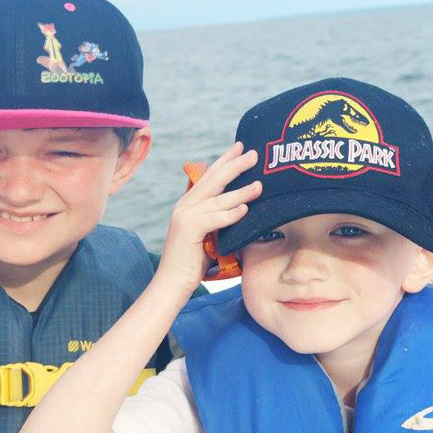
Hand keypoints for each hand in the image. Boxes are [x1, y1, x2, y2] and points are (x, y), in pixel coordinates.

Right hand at [156, 142, 261, 295]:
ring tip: (260, 185)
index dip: (225, 161)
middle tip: (254, 154)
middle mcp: (185, 205)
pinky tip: (245, 209)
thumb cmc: (193, 263)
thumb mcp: (208, 235)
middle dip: (234, 165)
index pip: (209, 176)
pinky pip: (214, 219)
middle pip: (214, 180)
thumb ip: (219, 219)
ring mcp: (185, 216)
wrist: (172, 284)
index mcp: (188, 203)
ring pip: (218, 199)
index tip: (240, 148)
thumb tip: (243, 208)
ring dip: (240, 191)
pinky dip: (230, 214)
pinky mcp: (189, 230)